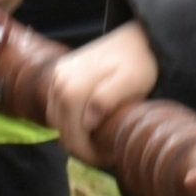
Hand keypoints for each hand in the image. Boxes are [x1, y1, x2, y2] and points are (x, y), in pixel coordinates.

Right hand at [48, 21, 160, 164]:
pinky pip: (56, 108)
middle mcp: (59, 80)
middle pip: (62, 129)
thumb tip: (88, 120)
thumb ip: (108, 97)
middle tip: (104, 156)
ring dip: (73, 136)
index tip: (107, 158)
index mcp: (73, 85)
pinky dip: (68, 122)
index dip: (87, 152)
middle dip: (80, 148)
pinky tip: (87, 127)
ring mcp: (57, 76)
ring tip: (97, 143)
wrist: (135, 38)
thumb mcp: (132, 80)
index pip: (72, 133)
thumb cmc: (138, 61)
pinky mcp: (59, 75)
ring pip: (56, 120)